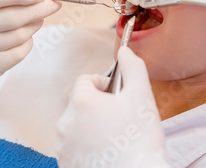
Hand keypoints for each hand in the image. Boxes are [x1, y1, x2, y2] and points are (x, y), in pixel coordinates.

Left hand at [56, 47, 168, 167]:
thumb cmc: (140, 138)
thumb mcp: (142, 96)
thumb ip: (133, 67)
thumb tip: (124, 50)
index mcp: (81, 101)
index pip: (85, 80)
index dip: (104, 84)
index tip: (117, 96)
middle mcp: (65, 122)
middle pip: (80, 103)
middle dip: (98, 106)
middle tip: (119, 117)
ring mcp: (63, 146)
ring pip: (76, 126)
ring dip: (91, 126)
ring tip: (113, 137)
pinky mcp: (65, 164)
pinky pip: (73, 147)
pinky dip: (86, 146)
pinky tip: (105, 152)